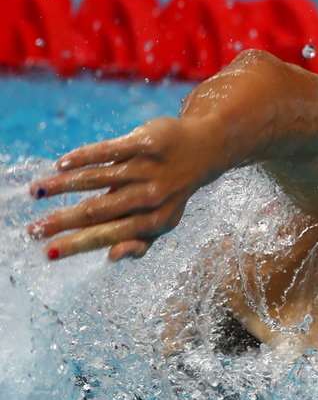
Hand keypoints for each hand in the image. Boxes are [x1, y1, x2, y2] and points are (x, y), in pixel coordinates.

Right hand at [28, 116, 214, 260]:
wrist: (203, 149)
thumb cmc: (172, 191)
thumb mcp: (163, 221)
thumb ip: (139, 242)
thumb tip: (110, 258)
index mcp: (155, 221)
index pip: (108, 235)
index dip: (77, 245)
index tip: (48, 253)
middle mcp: (151, 196)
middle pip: (97, 211)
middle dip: (61, 222)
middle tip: (32, 230)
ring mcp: (148, 168)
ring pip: (96, 178)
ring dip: (61, 186)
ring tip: (36, 191)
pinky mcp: (145, 142)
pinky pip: (107, 150)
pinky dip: (81, 157)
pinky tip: (60, 164)